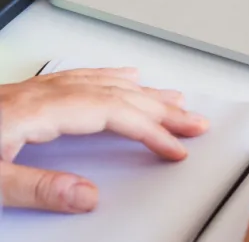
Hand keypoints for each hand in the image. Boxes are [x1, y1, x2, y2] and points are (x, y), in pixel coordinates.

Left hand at [0, 67, 208, 212]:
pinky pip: (85, 77)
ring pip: (105, 83)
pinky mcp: (29, 94)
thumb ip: (39, 188)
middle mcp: (42, 94)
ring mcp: (36, 91)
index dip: (151, 130)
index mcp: (36, 111)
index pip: (112, 114)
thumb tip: (88, 196)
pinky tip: (128, 76)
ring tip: (176, 99)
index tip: (176, 147)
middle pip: (118, 95)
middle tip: (196, 122)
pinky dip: (115, 77)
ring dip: (146, 92)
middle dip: (163, 109)